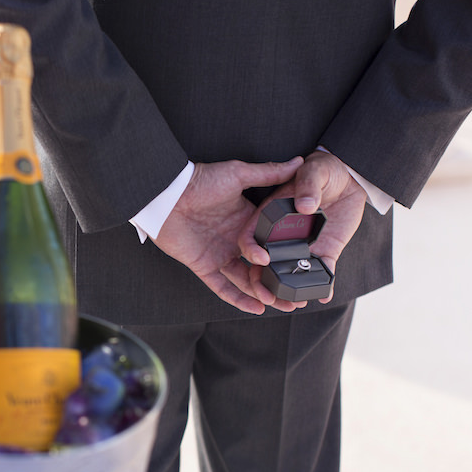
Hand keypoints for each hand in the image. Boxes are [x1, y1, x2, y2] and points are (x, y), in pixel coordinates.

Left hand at [151, 157, 302, 314]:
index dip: (285, 255)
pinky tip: (256, 308)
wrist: (167, 194)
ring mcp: (219, 254)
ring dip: (263, 293)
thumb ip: (268, 173)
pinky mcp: (204, 266)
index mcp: (246, 221)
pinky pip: (223, 287)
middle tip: (297, 296)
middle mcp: (235, 240)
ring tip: (283, 304)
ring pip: (245, 281)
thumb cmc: (200, 181)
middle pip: (260, 267)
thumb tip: (298, 163)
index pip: (270, 243)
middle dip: (278, 282)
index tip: (304, 265)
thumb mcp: (238, 174)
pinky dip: (238, 299)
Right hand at [239, 150, 367, 304]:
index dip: (251, 251)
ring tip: (295, 302)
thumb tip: (305, 205)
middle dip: (263, 283)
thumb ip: (307, 184)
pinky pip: (321, 271)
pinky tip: (323, 295)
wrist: (350, 178)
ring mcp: (302, 247)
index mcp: (270, 216)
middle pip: (264, 264)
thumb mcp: (314, 170)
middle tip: (269, 297)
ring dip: (289, 290)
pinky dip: (322, 285)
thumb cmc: (324, 169)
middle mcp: (281, 236)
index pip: (250, 237)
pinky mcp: (324, 252)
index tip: (262, 260)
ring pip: (289, 273)